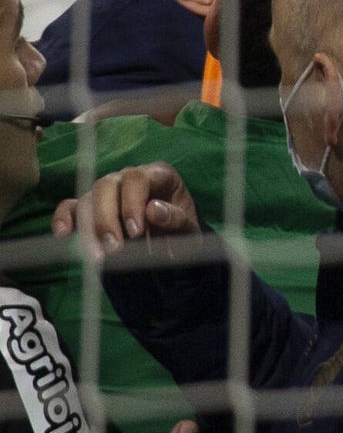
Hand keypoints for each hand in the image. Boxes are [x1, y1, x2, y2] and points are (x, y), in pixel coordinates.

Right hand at [48, 166, 199, 246]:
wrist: (173, 240)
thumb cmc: (183, 229)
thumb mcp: (189, 229)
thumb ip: (177, 220)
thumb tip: (153, 210)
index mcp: (157, 175)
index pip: (137, 179)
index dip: (132, 203)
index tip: (136, 232)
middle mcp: (128, 177)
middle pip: (105, 186)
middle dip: (107, 219)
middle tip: (114, 249)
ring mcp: (107, 190)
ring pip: (88, 199)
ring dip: (90, 229)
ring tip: (99, 258)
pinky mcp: (90, 205)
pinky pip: (70, 206)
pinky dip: (64, 218)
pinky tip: (62, 235)